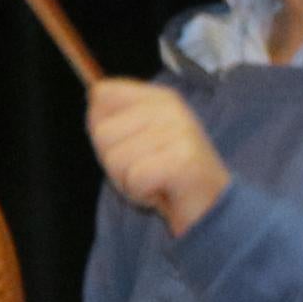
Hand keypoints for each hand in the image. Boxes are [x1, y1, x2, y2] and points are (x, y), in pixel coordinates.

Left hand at [87, 78, 228, 236]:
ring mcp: (180, 132)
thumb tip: (92, 95)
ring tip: (153, 181)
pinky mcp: (184, 161)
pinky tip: (161, 191)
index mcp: (159, 98)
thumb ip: (112, 117)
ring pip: (115, 158)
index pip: (102, 94)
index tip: (128, 144)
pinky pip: (134, 178)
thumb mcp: (136, 139)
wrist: (210, 207)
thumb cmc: (166, 175)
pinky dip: (141, 194)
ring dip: (128, 181)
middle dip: (114, 162)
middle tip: (144, 170)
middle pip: (102, 132)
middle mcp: (171, 108)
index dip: (102, 127)